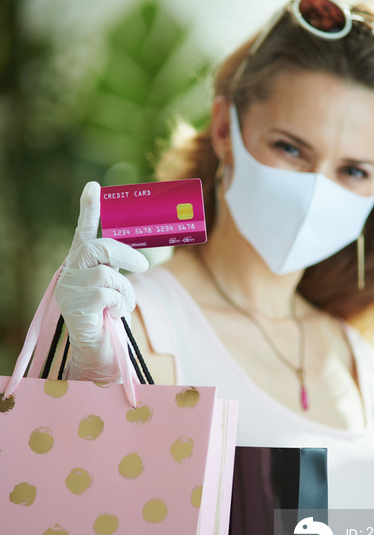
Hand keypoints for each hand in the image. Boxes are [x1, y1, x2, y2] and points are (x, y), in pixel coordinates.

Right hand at [55, 182, 148, 381]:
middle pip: (97, 247)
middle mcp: (70, 271)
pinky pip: (108, 295)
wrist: (98, 348)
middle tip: (143, 266)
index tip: (94, 186)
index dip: (89, 209)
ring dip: (125, 290)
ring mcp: (69, 288)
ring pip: (108, 275)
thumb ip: (119, 268)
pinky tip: (113, 314)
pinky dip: (120, 304)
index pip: (83, 231)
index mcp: (81, 263)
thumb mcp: (115, 285)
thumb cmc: (109, 315)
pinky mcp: (74, 306)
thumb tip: (139, 256)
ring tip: (121, 305)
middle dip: (124, 254)